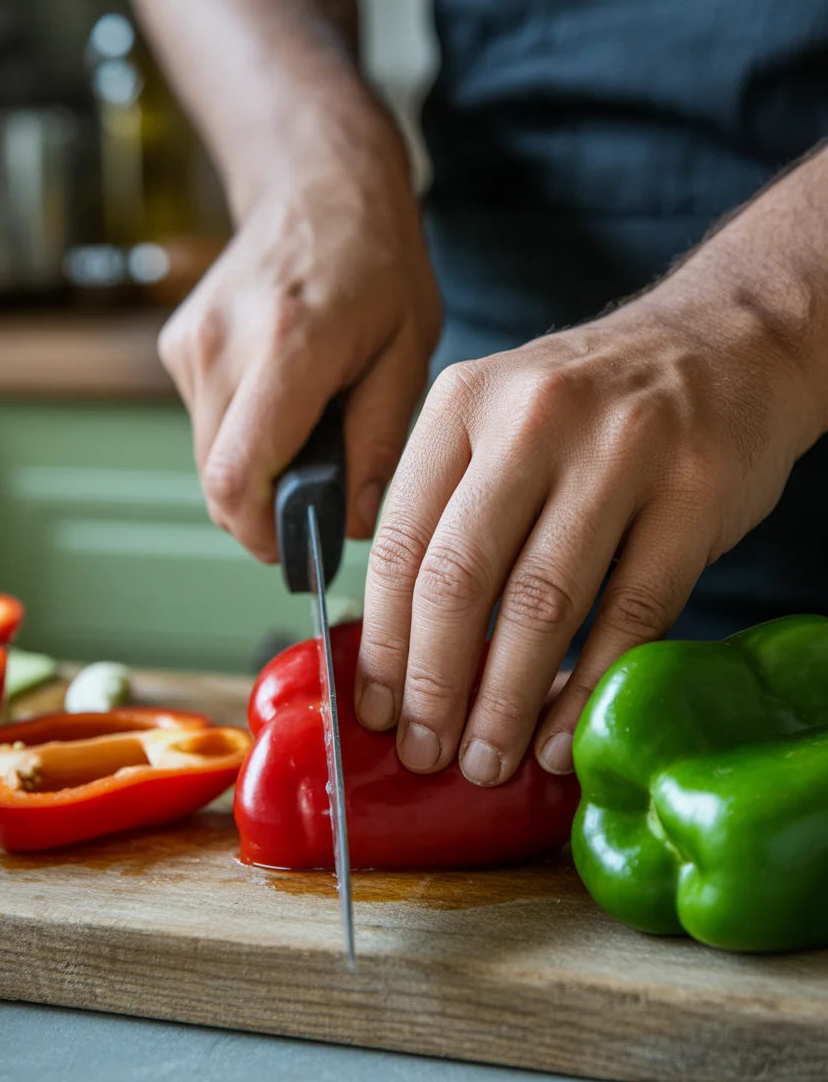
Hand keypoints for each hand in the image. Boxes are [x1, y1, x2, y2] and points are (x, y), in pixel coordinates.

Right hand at [158, 134, 440, 559]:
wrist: (319, 185)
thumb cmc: (377, 264)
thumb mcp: (408, 354)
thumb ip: (378, 444)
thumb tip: (348, 524)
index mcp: (288, 346)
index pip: (238, 478)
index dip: (261, 534)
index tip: (296, 548)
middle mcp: (223, 345)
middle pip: (217, 480)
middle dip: (264, 509)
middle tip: (318, 492)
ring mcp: (192, 342)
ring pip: (208, 457)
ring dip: (256, 470)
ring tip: (308, 431)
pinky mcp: (179, 344)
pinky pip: (205, 423)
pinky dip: (242, 434)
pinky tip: (282, 399)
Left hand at [354, 288, 821, 780]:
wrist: (725, 341)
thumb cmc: (594, 402)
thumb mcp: (500, 415)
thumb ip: (448, 504)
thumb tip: (402, 642)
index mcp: (464, 401)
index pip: (399, 541)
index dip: (383, 641)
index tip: (376, 709)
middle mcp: (533, 417)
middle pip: (460, 578)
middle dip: (434, 685)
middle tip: (423, 752)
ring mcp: (621, 451)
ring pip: (543, 605)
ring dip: (507, 703)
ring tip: (486, 761)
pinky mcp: (694, 491)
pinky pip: (631, 614)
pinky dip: (589, 688)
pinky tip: (562, 735)